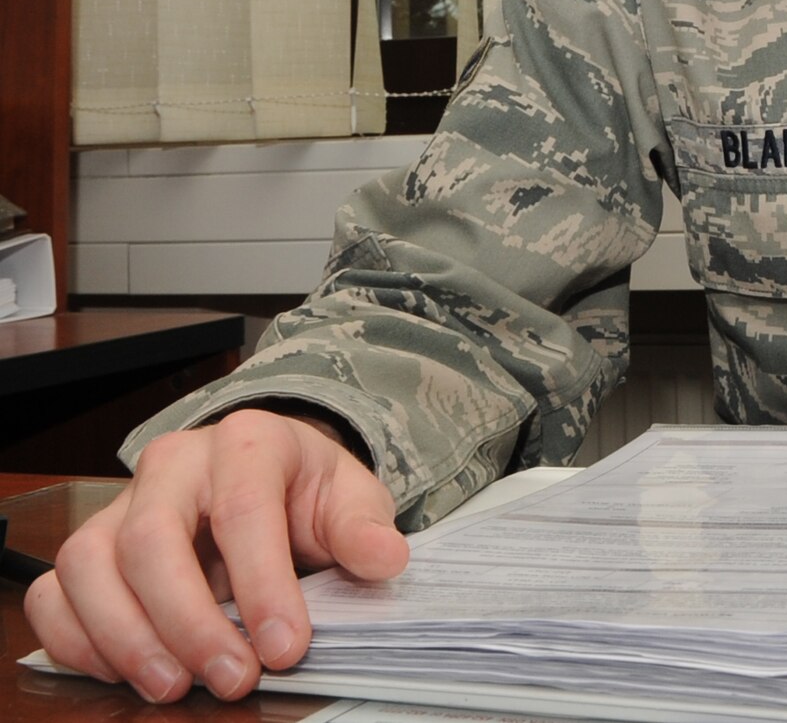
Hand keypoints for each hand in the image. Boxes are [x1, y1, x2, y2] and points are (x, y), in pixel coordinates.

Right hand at [23, 408, 407, 701]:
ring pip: (90, 564)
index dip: (263, 586)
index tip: (286, 649)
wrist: (270, 477)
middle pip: (152, 540)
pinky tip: (122, 674)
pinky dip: (77, 640)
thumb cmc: (306, 491)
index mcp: (247, 442)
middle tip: (231, 680)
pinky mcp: (90, 546)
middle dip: (188, 621)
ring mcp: (121, 503)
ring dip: (125, 637)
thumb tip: (385, 559)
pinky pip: (57, 592)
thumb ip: (363, 528)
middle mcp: (173, 465)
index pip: (244, 512)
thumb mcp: (349, 497)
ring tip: (172, 687)